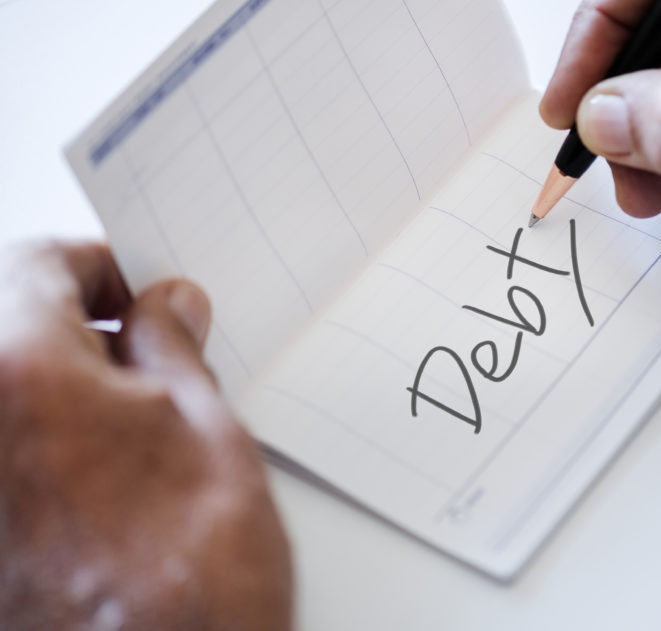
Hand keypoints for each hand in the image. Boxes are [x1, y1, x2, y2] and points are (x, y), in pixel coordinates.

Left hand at [0, 242, 291, 629]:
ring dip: (62, 391)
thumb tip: (165, 307)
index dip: (98, 268)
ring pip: (9, 396)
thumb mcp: (211, 433)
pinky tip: (103, 480)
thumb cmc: (192, 578)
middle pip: (9, 329)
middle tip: (149, 362)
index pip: (36, 266)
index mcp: (18, 371)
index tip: (136, 294)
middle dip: (79, 331)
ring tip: (137, 432)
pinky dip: (45, 445)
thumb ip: (173, 349)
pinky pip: (8, 453)